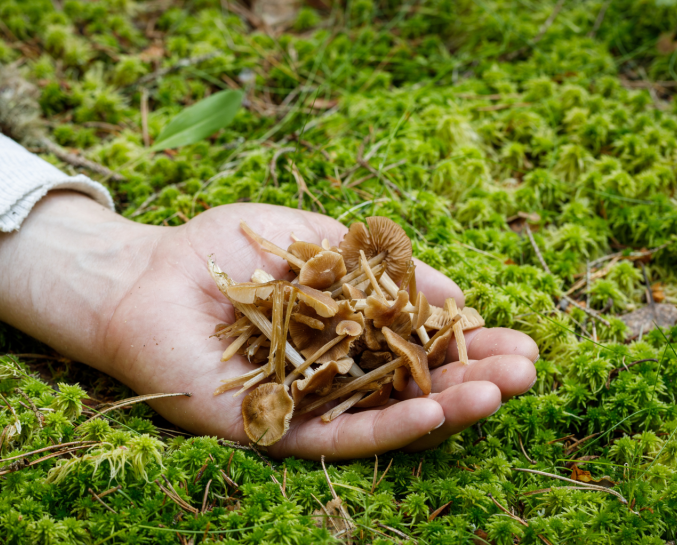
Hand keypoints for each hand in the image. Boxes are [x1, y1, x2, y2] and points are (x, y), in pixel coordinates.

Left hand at [0, 193, 537, 459]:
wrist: (147, 274)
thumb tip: (454, 291)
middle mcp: (331, 372)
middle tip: (529, 369)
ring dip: (444, 408)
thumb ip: (379, 267)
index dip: (468, 342)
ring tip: (500, 393)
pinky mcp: (273, 429)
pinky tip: (433, 414)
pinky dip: (386, 428)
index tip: (518, 335)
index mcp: (344, 328)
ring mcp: (304, 403)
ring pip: (384, 416)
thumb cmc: (223, 250)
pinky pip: (336, 436)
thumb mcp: (314, 240)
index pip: (419, 342)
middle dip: (471, 376)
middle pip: (413, 384)